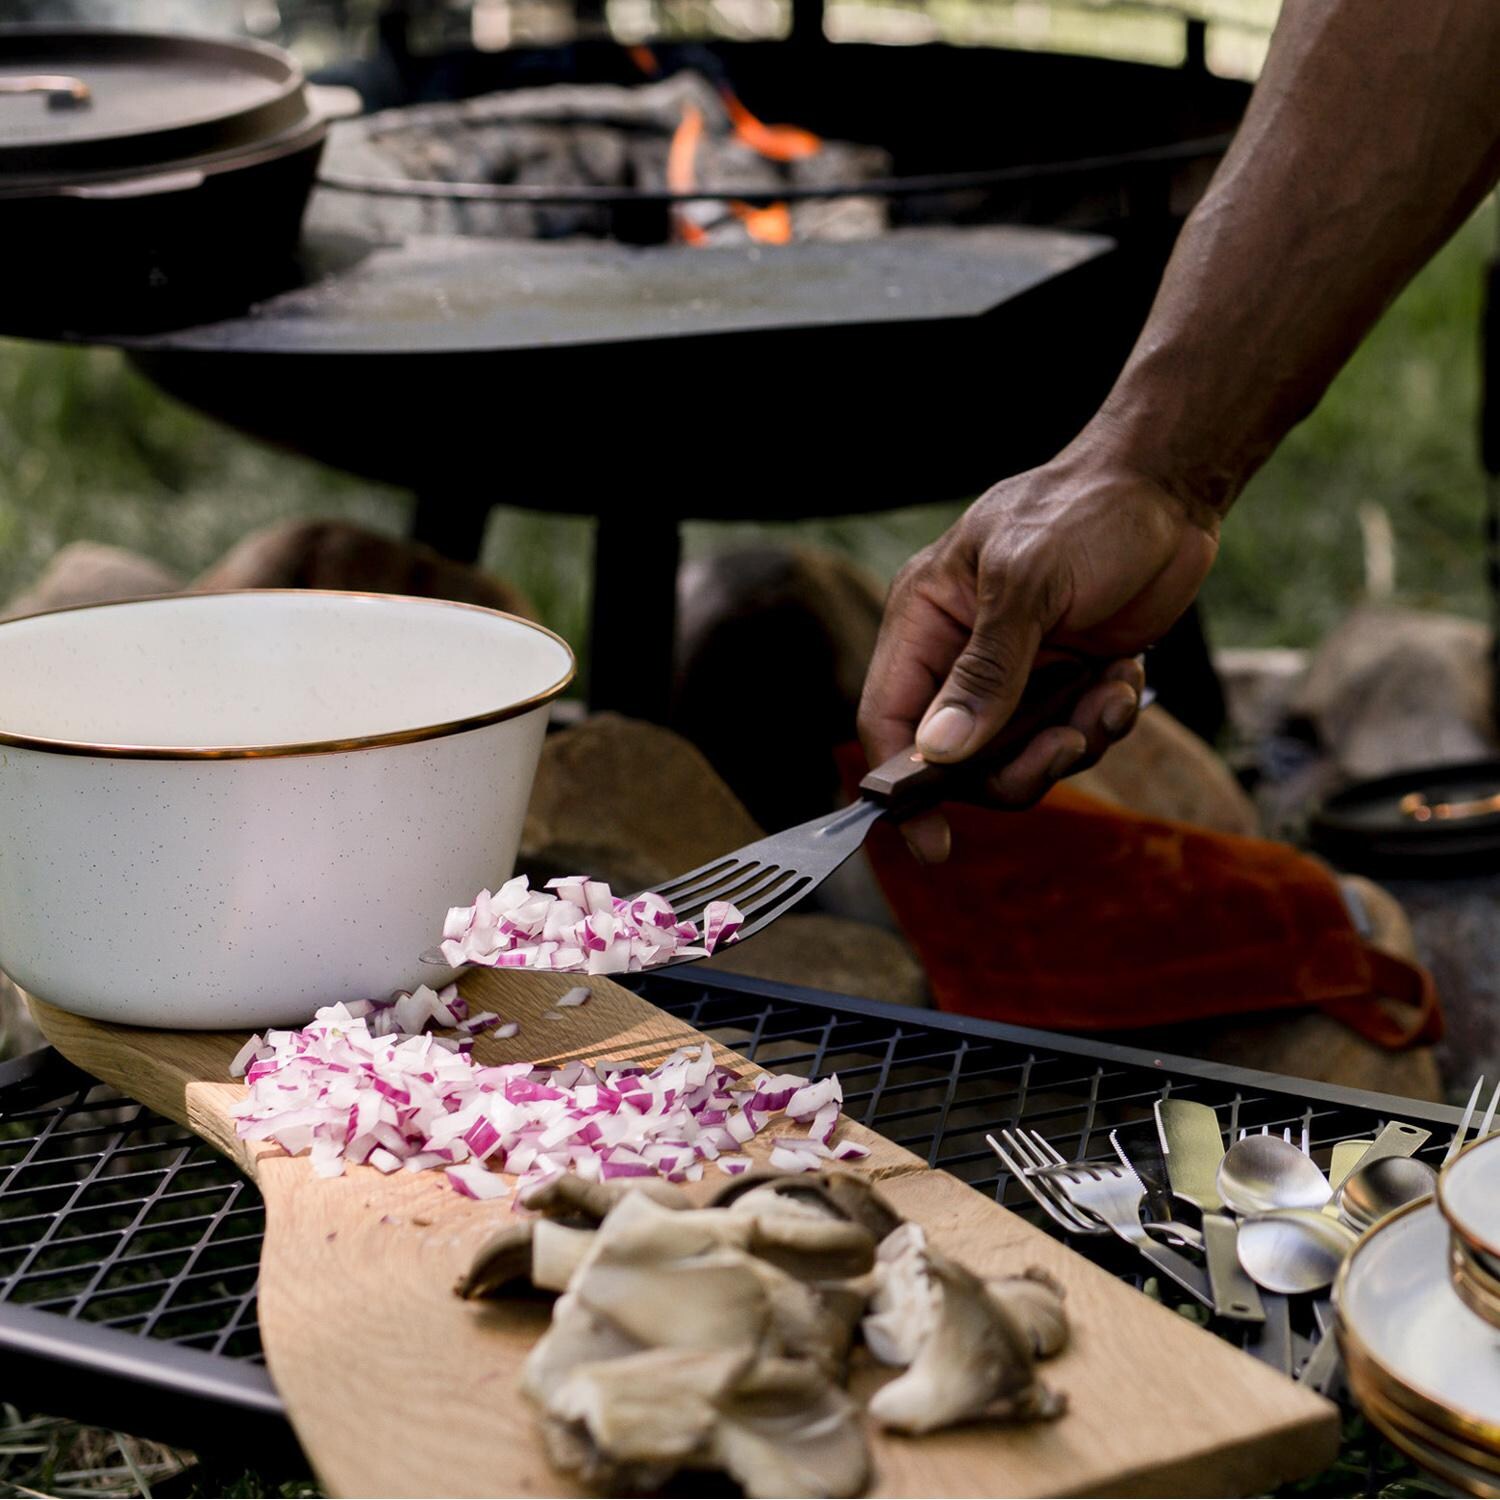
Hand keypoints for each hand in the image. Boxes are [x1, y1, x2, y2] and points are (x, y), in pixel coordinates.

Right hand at [857, 433, 1219, 861]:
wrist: (1169, 491)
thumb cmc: (1085, 512)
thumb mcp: (1027, 583)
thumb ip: (985, 672)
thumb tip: (940, 753)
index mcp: (925, 620)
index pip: (887, 719)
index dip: (900, 785)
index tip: (933, 841)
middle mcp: (960, 654)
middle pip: (957, 758)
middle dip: (1013, 767)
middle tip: (1063, 748)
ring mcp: (1015, 672)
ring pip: (1018, 757)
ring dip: (1069, 743)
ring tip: (1106, 698)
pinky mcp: (1065, 682)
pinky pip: (1070, 738)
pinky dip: (1102, 722)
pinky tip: (1123, 680)